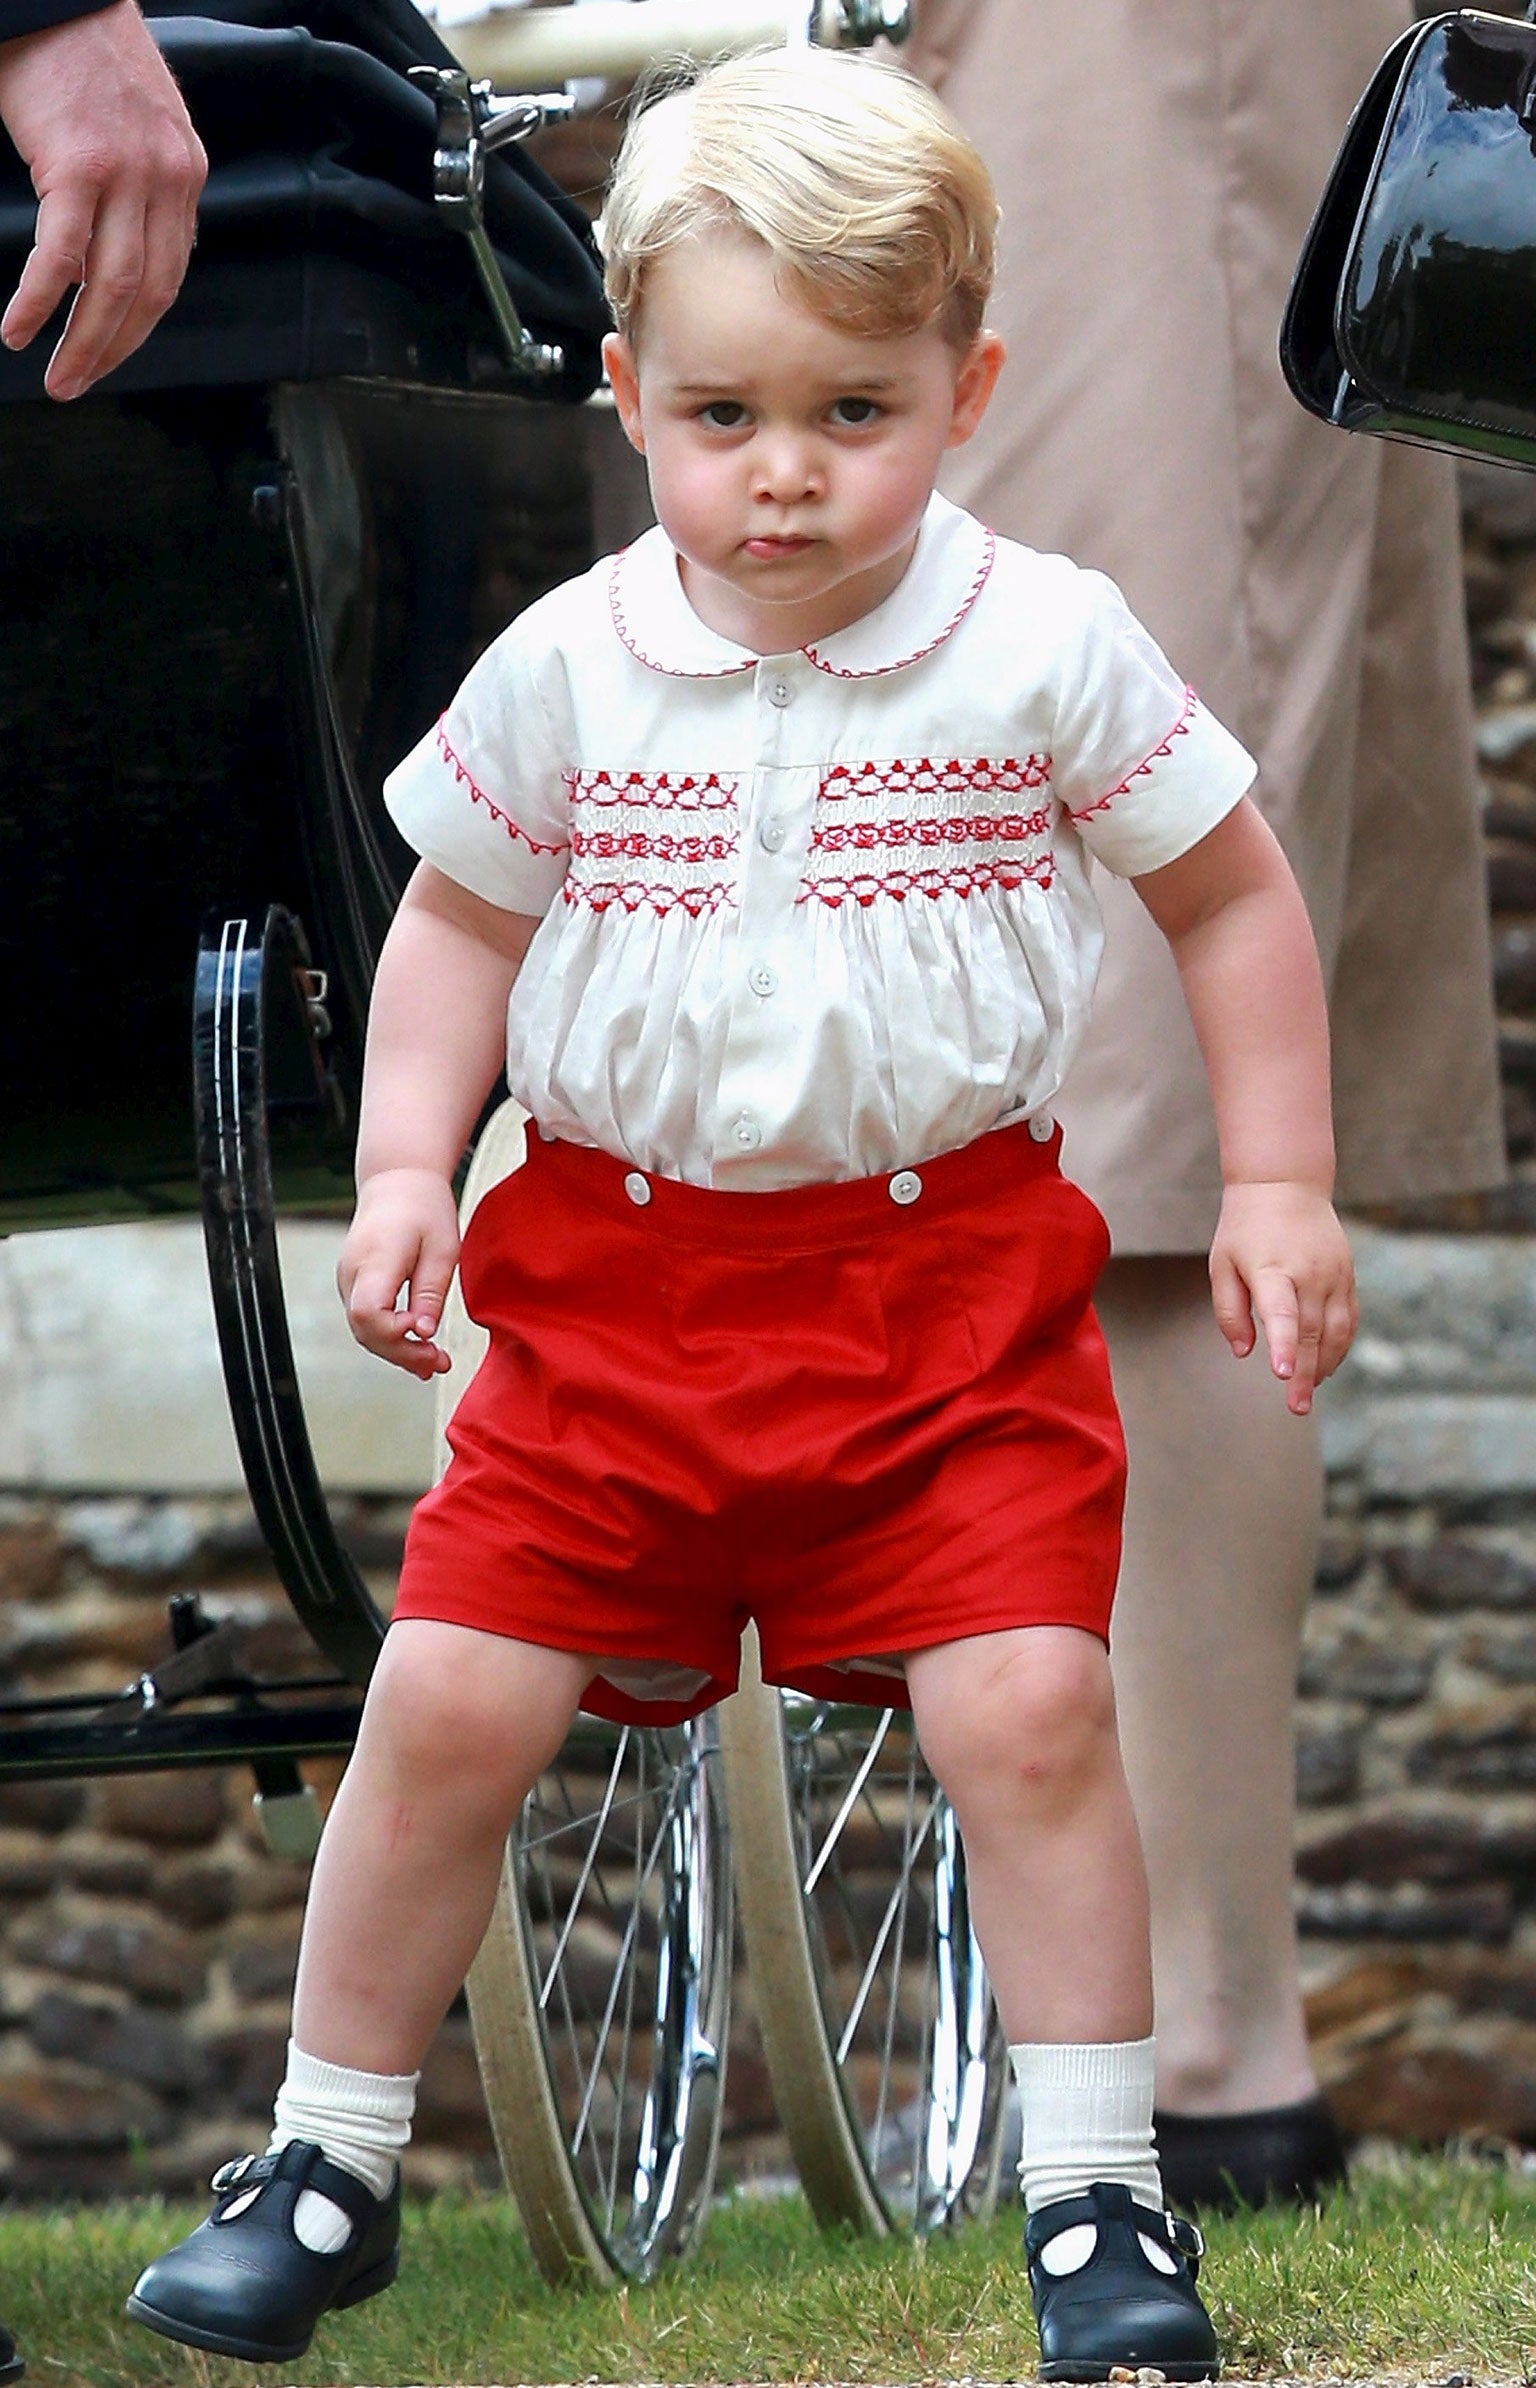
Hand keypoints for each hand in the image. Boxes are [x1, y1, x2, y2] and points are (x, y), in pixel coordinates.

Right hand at [0, 0, 206, 399]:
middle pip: (147, 295)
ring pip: (112, 288)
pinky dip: (39, 303)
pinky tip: (18, 331)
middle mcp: (167, 180)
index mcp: (185, 175)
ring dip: (82, 344)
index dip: (139, 327)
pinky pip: (62, 257)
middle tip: (77, 385)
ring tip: (56, 377)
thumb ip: (141, 192)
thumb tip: (115, 258)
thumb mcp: (138, 128)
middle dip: (112, 352)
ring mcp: (127, 175)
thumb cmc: (84, 58)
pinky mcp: (78, 167)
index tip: (111, 356)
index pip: (170, 275)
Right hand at [338, 1169, 460, 1379]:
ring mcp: (348, 1280)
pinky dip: (390, 1338)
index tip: (425, 1330)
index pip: (368, 1313)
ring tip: (435, 1362)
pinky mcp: (353, 1285)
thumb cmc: (425, 1210)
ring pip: (364, 1331)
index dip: (394, 1332)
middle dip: (402, 1353)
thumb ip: (430, 1292)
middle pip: (364, 1330)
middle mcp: (352, 1273)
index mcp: (375, 1258)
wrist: (397, 1182)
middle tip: (440, 1362)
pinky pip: (366, 1320)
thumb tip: (423, 1334)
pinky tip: (417, 1347)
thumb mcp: (442, 1249)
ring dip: (398, 1351)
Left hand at [1208, 1179, 1356, 1417]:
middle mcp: (1309, 1273)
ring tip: (1307, 1390)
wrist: (1285, 1184)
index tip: (1281, 1373)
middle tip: (1296, 1407)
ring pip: (1336, 1331)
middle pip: (1310, 1332)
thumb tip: (1244, 1352)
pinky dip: (1339, 1346)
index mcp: (1272, 1269)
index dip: (1282, 1344)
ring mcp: (1333, 1275)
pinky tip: (1323, 1365)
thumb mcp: (1221, 1263)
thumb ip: (1229, 1310)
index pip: (1281, 1313)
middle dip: (1303, 1374)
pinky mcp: (1347, 1276)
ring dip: (1323, 1364)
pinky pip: (1348, 1320)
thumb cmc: (1244, 1228)